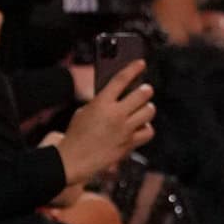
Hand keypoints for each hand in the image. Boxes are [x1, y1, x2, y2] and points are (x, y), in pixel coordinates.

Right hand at [53, 59, 154, 184]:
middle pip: (142, 95)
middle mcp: (115, 114)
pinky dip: (146, 128)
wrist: (74, 160)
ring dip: (147, 108)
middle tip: (145, 90)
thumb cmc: (77, 134)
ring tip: (142, 109)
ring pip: (149, 111)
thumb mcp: (84, 111)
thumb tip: (120, 96)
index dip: (133, 69)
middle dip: (145, 90)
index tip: (141, 63)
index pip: (121, 80)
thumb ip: (102, 102)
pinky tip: (140, 127)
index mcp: (101, 103)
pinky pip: (148, 131)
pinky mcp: (130, 144)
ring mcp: (125, 130)